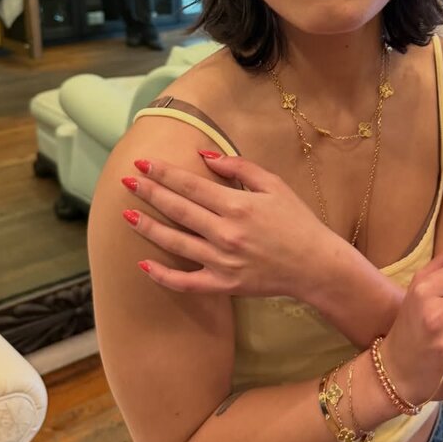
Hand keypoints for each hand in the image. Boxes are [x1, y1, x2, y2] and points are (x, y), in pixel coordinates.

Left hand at [120, 153, 333, 296]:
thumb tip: (205, 156)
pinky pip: (187, 282)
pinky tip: (144, 266)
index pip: (191, 185)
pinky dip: (164, 276)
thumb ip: (240, 168)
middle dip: (149, 193)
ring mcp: (223, 262)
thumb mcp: (275, 185)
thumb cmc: (298, 221)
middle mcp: (226, 233)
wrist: (316, 265)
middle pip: (178, 210)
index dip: (164, 173)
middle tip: (126, 180)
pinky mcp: (225, 285)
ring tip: (126, 215)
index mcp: (238, 205)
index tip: (143, 162)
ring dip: (148, 228)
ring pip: (176, 243)